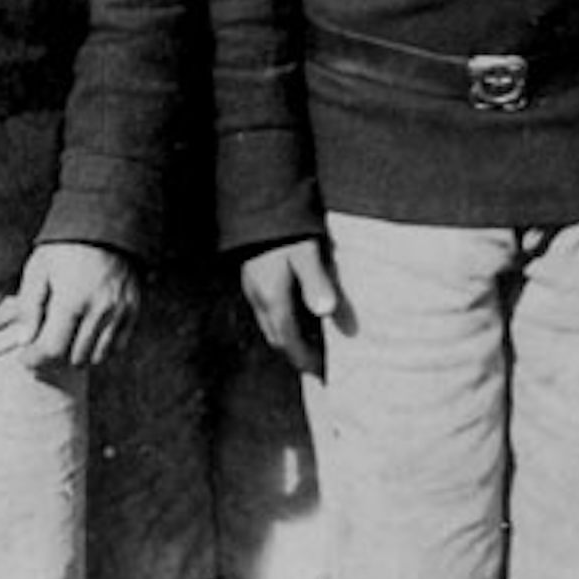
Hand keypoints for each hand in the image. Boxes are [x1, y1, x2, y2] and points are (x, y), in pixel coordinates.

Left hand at [12, 242, 141, 372]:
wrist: (106, 222)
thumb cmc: (65, 246)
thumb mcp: (38, 269)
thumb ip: (29, 307)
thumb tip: (25, 341)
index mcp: (72, 300)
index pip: (53, 350)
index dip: (36, 359)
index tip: (26, 359)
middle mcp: (99, 310)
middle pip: (75, 357)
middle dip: (55, 358)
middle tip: (42, 348)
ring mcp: (120, 312)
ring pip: (98, 356)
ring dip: (78, 354)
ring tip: (65, 340)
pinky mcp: (133, 310)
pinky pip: (118, 346)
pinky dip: (101, 347)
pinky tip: (87, 335)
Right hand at [240, 238, 340, 375]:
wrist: (258, 204)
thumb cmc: (287, 228)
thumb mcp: (307, 253)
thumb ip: (316, 281)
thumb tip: (326, 311)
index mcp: (272, 297)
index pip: (288, 340)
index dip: (304, 359)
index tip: (320, 373)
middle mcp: (259, 297)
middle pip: (276, 337)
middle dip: (295, 354)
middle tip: (317, 365)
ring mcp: (253, 288)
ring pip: (269, 325)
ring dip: (288, 339)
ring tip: (311, 345)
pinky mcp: (253, 278)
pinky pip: (267, 312)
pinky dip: (282, 323)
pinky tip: (298, 316)